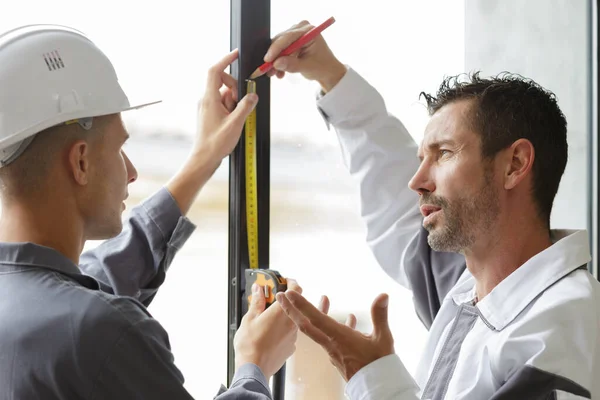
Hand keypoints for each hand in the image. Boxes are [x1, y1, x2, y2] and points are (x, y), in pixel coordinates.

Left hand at [193, 49, 257, 170]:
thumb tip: (253, 96)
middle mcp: (206, 100)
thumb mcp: (235, 124)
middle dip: (235, 89)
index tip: (235, 54)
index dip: (225, 60)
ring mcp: (207, 107)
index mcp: (209, 99)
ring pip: (224, 94)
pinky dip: (230, 109)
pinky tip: (232, 122)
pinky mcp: (209, 114)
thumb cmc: (215, 143)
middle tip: (239, 105)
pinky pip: (222, 104)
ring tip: (234, 119)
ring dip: (233, 102)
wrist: (204, 159)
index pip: (215, 71)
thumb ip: (245, 107)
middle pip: (223, 83)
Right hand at [234, 279, 301, 379]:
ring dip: (285, 315)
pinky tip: (272, 332)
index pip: (296, 290)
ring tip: (270, 316)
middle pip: (296, 304)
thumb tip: (258, 289)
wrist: (254, 369)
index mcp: (282, 311)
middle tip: (276, 297)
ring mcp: (293, 336)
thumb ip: (257, 302)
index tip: (286, 281)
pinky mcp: (291, 347)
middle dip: (287, 299)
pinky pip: (290, 333)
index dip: (292, 283)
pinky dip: (284, 329)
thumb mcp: (249, 318)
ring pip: (293, 319)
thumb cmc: (250, 345)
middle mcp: (292, 322)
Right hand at [264, 20, 346, 91]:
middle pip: (281, 41)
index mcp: (309, 31)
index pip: (288, 37)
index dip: (276, 49)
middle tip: (268, 70)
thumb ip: (292, 65)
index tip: (268, 60)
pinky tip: (280, 72)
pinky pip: (280, 51)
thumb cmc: (322, 67)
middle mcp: (301, 29)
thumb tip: (276, 63)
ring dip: (275, 61)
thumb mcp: (308, 67)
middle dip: (274, 57)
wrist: (327, 71)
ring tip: (274, 74)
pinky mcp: (291, 42)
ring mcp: (295, 35)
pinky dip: (279, 62)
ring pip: (278, 47)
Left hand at [275, 291, 394, 381]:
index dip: (301, 305)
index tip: (289, 294)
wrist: (377, 388)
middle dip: (291, 310)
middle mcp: (331, 344)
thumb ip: (380, 315)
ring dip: (314, 314)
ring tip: (321, 299)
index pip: (315, 318)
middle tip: (280, 297)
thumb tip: (383, 296)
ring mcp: (333, 351)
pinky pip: (332, 337)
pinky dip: (336, 326)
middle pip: (305, 325)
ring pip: (318, 330)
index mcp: (338, 337)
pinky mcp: (339, 356)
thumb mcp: (383, 338)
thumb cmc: (378, 365)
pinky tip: (349, 320)